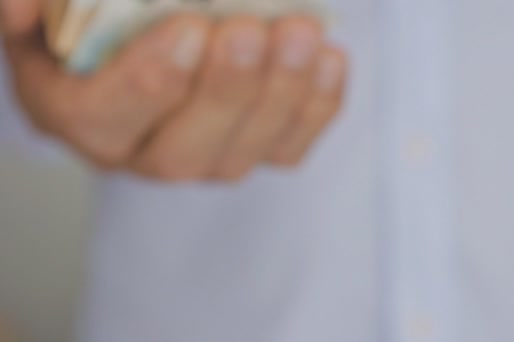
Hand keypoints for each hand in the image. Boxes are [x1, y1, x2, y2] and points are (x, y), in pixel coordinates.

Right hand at [1, 1, 347, 181]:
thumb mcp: (54, 17)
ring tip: (302, 36)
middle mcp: (143, 155)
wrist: (147, 48)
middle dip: (226, 91)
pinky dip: (316, 108)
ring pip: (244, 152)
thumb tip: (22, 9)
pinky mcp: (252, 151)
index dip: (150, 81)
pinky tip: (328, 61)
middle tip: (252, 31)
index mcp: (81, 119)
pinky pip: (289, 148)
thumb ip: (31, 10)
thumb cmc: (102, 29)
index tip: (190, 30)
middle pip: (185, 150)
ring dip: (281, 95)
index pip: (108, 117)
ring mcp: (204, 160)